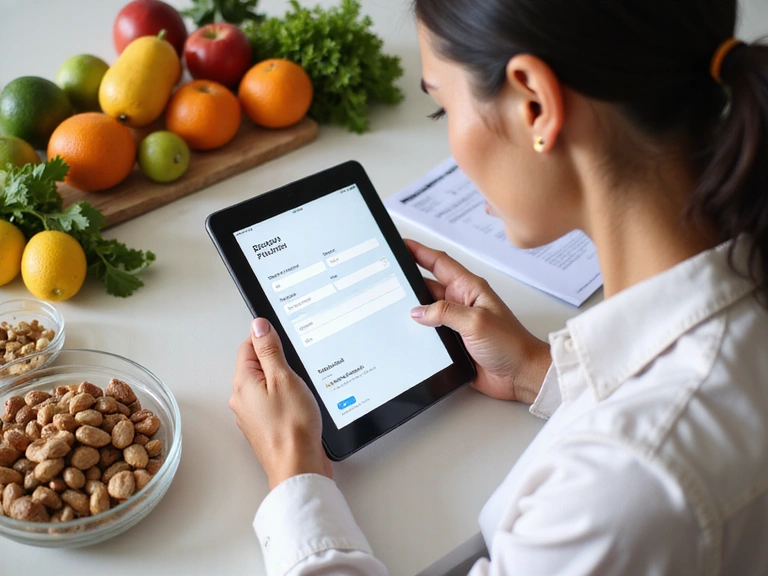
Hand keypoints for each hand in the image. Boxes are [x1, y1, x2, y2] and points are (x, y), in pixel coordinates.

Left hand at [231, 318, 331, 488]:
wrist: (298, 466)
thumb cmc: (292, 426)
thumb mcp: (283, 377)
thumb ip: (269, 350)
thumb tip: (258, 325)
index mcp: (243, 382)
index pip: (248, 346)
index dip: (268, 339)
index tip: (286, 342)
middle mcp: (242, 399)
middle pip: (257, 365)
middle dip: (278, 362)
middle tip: (297, 369)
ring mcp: (252, 414)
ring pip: (266, 385)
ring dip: (283, 382)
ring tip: (300, 389)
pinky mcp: (265, 426)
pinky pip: (272, 402)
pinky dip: (286, 399)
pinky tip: (300, 405)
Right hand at [407, 240, 550, 403]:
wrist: (521, 375)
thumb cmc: (511, 344)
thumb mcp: (476, 322)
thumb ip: (446, 312)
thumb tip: (419, 311)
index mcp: (469, 289)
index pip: (439, 263)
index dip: (420, 252)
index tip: (401, 244)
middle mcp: (461, 303)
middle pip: (428, 286)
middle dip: (408, 280)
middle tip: (388, 275)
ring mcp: (456, 323)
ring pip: (426, 311)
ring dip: (412, 311)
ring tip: (391, 306)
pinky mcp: (453, 343)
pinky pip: (430, 334)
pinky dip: (417, 333)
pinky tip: (406, 334)